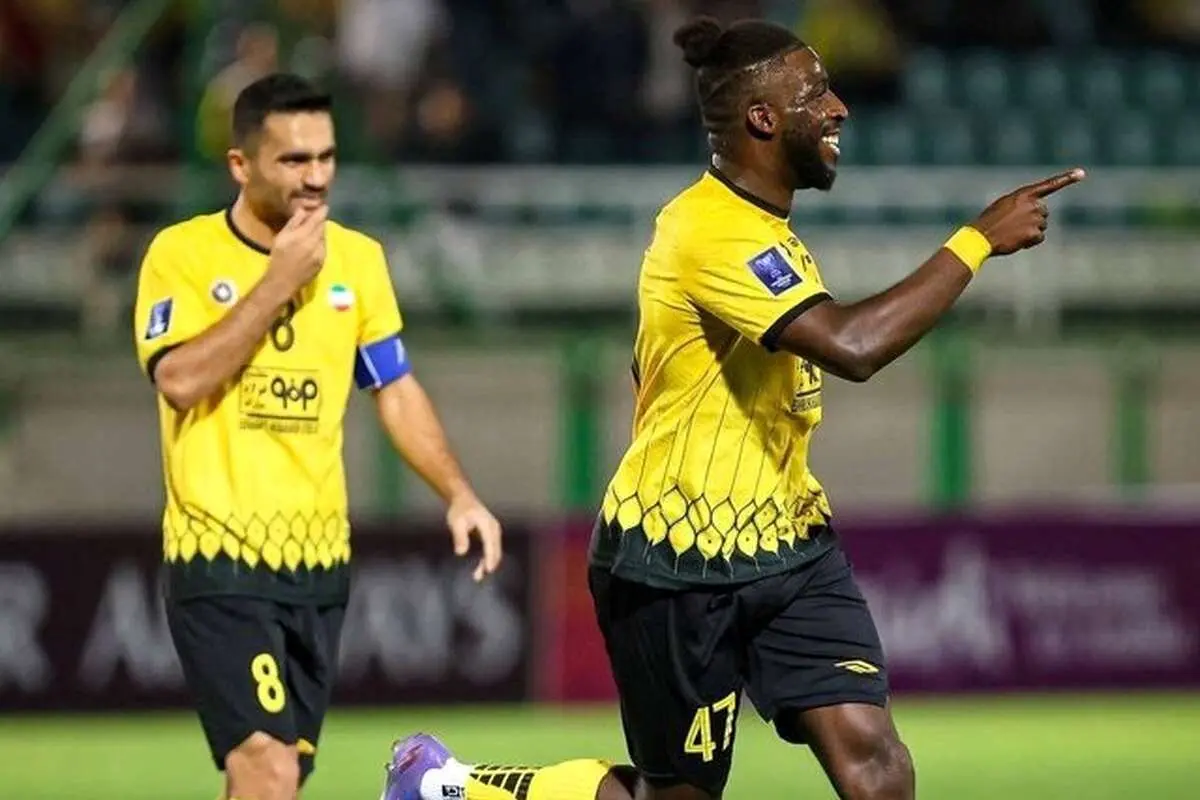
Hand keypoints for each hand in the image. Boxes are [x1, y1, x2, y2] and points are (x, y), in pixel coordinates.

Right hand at [267, 205, 326, 290]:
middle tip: (317, 217)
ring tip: (312, 231)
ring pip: (324, 237)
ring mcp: (320, 253)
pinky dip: (320, 243)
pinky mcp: (322, 261)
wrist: (283, 280)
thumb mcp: (282, 237)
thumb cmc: (278, 256)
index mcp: (303, 235)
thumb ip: (294, 223)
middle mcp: (314, 243)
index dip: (322, 212)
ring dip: (320, 232)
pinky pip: (323, 247)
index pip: (317, 220)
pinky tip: (312, 244)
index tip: (325, 206)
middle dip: (320, 222)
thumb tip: (304, 210)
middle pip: (322, 227)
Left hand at [446, 491, 502, 581]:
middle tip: (478, 577)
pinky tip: (480, 567)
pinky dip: (487, 559)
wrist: (463, 500)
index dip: (489, 558)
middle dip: (489, 564)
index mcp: (487, 525)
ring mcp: (494, 532)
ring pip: (495, 551)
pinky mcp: (491, 536)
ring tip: (477, 576)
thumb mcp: (456, 522)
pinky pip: (492, 549)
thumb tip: (460, 553)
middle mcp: (494, 529)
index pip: (490, 544)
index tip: (488, 569)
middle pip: (495, 550)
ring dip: (488, 563)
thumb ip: (459, 537)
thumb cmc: (459, 510)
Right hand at [971, 168, 1085, 255]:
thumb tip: (1039, 213)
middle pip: (1043, 212)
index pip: (1049, 185)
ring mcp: (1035, 219)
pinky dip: (1030, 241)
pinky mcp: (1035, 233)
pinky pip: (1039, 238)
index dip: (1067, 178)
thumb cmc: (989, 222)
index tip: (1081, 173)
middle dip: (1033, 219)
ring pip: (1042, 225)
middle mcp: (1032, 204)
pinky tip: (1016, 241)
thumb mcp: (1004, 205)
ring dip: (1030, 231)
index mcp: (1023, 194)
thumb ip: (1022, 204)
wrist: (980, 238)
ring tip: (1013, 233)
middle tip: (1014, 225)